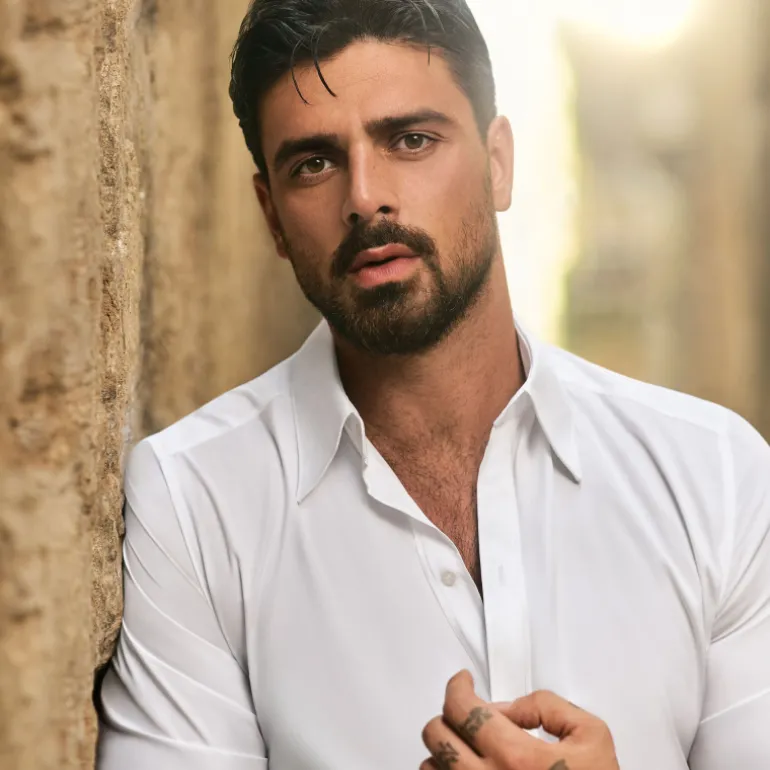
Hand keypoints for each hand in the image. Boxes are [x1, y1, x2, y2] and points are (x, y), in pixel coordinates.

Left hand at [420, 670, 619, 769]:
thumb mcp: (591, 734)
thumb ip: (546, 706)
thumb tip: (508, 708)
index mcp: (518, 757)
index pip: (462, 708)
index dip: (457, 686)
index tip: (464, 681)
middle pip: (436, 734)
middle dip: (448, 714)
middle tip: (467, 711)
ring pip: (430, 766)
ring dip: (443, 748)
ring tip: (467, 745)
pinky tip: (466, 768)